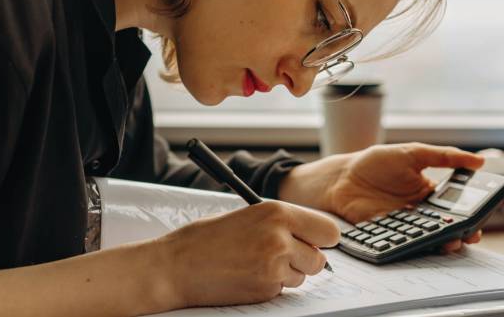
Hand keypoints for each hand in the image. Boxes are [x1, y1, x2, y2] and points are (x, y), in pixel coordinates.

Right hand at [150, 200, 338, 308]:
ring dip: (288, 274)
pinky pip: (282, 290)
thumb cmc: (205, 238)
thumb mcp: (248, 215)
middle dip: (306, 260)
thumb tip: (310, 235)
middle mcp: (280, 238)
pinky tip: (248, 275)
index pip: (329, 230)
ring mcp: (274, 267)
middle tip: (285, 255)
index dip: (323, 239)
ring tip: (257, 263)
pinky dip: (271, 286)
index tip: (317, 241)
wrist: (175, 267)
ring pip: (303, 277)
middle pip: (320, 259)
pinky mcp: (265, 290)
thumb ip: (282, 223)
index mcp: (277, 212)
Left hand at [279, 142, 484, 253]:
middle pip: (446, 226)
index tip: (481, 218)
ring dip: (443, 242)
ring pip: (429, 238)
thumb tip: (479, 161)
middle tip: (471, 234)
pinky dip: (417, 246)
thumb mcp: (414, 153)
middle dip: (461, 232)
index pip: (456, 207)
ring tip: (452, 241)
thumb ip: (445, 157)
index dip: (470, 214)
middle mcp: (420, 212)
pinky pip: (406, 243)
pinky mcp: (389, 234)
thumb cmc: (377, 162)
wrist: (342, 177)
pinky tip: (424, 243)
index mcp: (429, 193)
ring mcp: (405, 225)